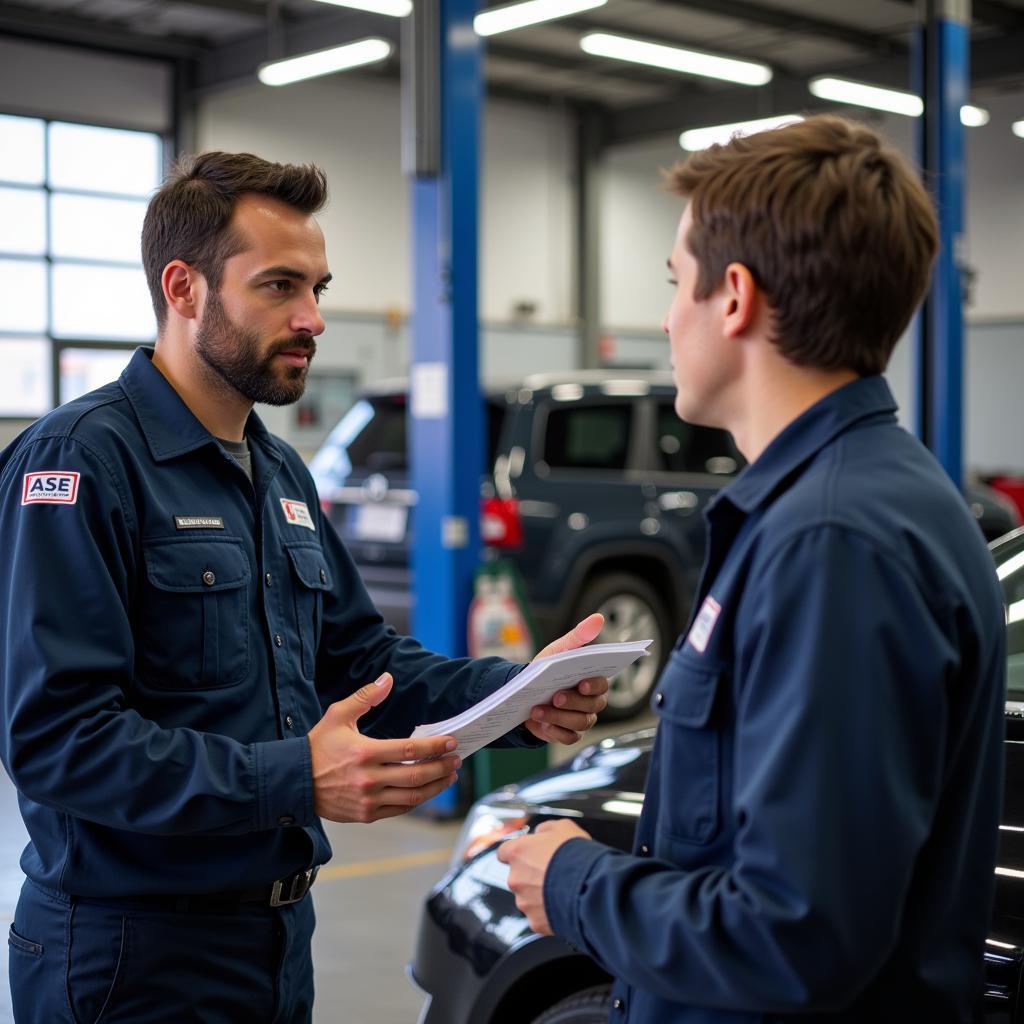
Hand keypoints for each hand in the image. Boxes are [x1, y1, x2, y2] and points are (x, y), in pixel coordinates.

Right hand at [308, 673, 460, 822]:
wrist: (294, 781)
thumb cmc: (317, 747)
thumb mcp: (337, 715)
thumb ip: (365, 697)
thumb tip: (388, 678)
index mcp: (365, 753)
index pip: (410, 751)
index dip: (435, 747)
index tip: (451, 742)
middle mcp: (369, 779)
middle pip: (417, 776)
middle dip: (442, 768)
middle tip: (456, 760)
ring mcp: (368, 800)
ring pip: (412, 797)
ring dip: (436, 787)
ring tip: (450, 777)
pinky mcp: (366, 815)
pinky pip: (399, 809)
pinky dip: (417, 800)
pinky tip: (427, 790)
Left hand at [497, 819, 591, 934]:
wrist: (591, 888)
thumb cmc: (577, 857)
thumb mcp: (563, 827)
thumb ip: (545, 829)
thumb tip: (541, 833)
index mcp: (518, 852)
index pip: (504, 852)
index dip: (517, 853)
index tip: (526, 854)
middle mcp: (515, 878)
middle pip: (518, 876)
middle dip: (532, 875)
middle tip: (553, 872)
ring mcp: (524, 902)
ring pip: (527, 897)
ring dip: (540, 894)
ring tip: (562, 889)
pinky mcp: (535, 922)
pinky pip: (539, 915)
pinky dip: (549, 911)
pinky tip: (564, 903)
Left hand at [524, 613, 609, 744]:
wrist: (525, 691)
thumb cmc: (547, 668)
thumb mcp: (559, 650)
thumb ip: (578, 636)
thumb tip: (598, 618)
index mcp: (592, 681)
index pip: (602, 684)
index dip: (594, 685)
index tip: (581, 683)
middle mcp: (592, 703)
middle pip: (592, 706)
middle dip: (573, 702)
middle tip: (556, 697)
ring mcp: (582, 719)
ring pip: (579, 722)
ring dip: (558, 716)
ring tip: (538, 710)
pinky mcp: (568, 733)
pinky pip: (568, 737)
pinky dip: (556, 732)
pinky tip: (542, 724)